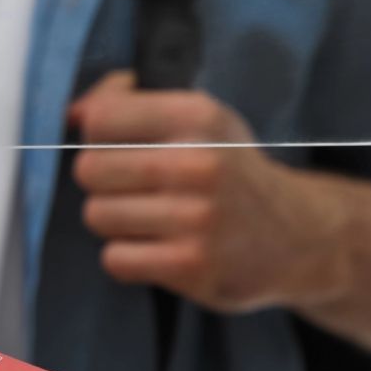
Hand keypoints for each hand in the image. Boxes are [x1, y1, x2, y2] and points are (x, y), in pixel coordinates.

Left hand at [71, 71, 351, 312]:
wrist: (298, 236)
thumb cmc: (230, 172)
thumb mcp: (199, 120)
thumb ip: (131, 105)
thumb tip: (72, 114)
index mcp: (199, 117)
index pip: (101, 118)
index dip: (96, 134)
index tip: (117, 142)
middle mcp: (199, 163)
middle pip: (89, 170)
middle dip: (103, 182)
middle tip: (138, 188)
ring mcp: (197, 217)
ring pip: (97, 215)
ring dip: (115, 221)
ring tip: (153, 218)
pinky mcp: (190, 265)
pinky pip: (115, 258)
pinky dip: (127, 256)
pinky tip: (159, 247)